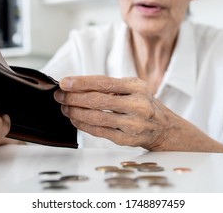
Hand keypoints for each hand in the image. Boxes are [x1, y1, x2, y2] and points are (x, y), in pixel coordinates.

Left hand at [54, 75, 168, 149]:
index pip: (103, 83)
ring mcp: (132, 124)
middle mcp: (137, 105)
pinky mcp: (126, 139)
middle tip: (60, 96)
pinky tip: (75, 120)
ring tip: (65, 108)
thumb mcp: (132, 88)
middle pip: (98, 100)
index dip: (81, 82)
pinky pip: (99, 131)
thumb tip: (76, 85)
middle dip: (74, 98)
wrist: (162, 127)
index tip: (64, 83)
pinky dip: (83, 125)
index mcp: (137, 87)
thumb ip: (109, 86)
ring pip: (97, 117)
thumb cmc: (142, 103)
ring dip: (76, 112)